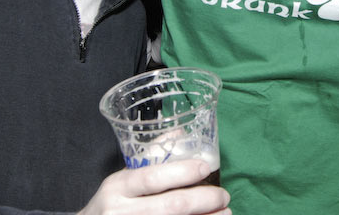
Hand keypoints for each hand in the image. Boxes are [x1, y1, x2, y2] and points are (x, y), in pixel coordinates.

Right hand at [78, 160, 230, 214]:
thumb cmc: (112, 204)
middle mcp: (121, 211)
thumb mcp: (121, 180)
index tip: (206, 167)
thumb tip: (181, 132)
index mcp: (117, 187)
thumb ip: (150, 160)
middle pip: (170, 206)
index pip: (152, 178)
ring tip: (225, 212)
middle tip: (224, 195)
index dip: (182, 172)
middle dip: (203, 200)